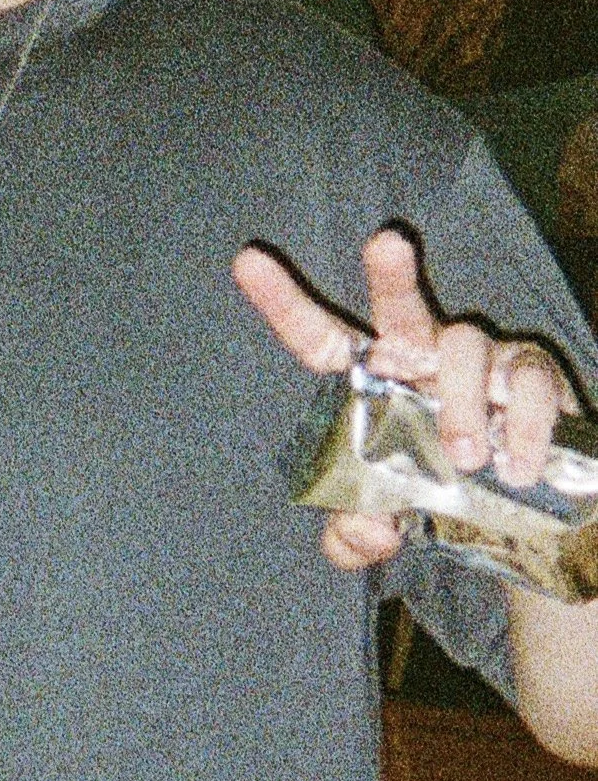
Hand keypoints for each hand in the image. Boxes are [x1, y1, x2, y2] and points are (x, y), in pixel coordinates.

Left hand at [233, 228, 579, 572]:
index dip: (283, 303)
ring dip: (462, 401)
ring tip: (466, 459)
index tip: (246, 262)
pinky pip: (529, 380)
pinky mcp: (533, 375)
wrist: (520, 515)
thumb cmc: (436, 493)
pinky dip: (523, 424)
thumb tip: (362, 527)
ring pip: (465, 345)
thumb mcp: (388, 528)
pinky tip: (518, 465)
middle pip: (398, 305)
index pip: (319, 338)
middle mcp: (421, 354)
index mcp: (373, 379)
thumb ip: (356, 536)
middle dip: (391, 272)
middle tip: (385, 243)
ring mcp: (479, 359)